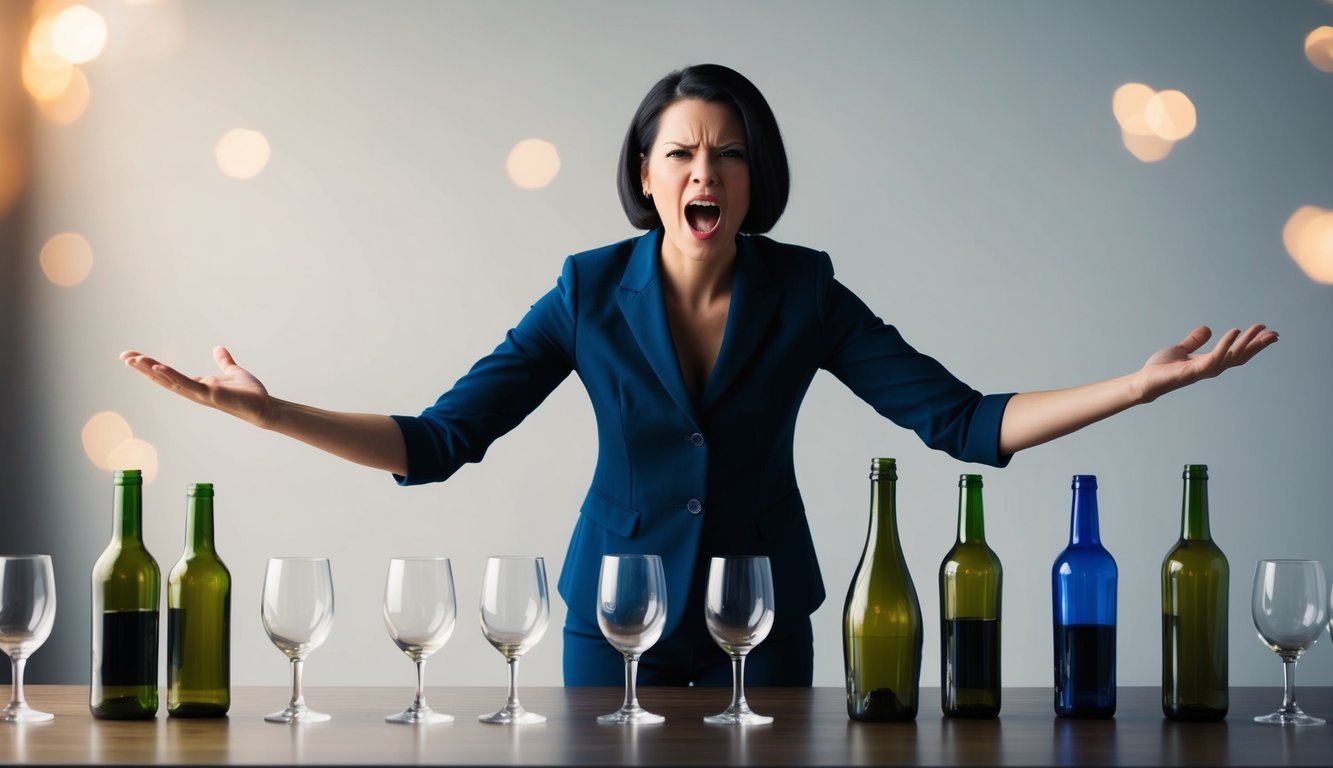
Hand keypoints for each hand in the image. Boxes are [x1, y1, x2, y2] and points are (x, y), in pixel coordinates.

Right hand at [120, 346, 275, 426]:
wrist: (264, 406)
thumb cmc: (248, 393)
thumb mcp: (232, 371)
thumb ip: (223, 362)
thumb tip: (218, 348)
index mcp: (196, 385)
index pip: (168, 374)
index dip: (151, 366)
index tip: (133, 356)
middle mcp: (194, 391)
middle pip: (162, 378)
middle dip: (143, 368)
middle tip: (123, 356)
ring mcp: (200, 394)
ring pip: (171, 381)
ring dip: (152, 371)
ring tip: (134, 360)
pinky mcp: (211, 395)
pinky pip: (188, 384)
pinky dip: (173, 376)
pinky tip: (159, 367)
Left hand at [1131, 324, 1277, 403]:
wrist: (1145, 381)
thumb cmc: (1162, 368)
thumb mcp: (1180, 349)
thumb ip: (1194, 341)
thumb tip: (1207, 329)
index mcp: (1209, 362)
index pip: (1236, 353)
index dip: (1252, 345)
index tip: (1267, 333)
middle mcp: (1210, 367)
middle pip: (1240, 356)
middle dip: (1257, 345)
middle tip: (1274, 333)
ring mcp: (1203, 370)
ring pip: (1232, 356)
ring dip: (1246, 342)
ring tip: (1258, 329)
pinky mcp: (1193, 371)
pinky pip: (1215, 357)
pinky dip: (1226, 344)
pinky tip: (1234, 331)